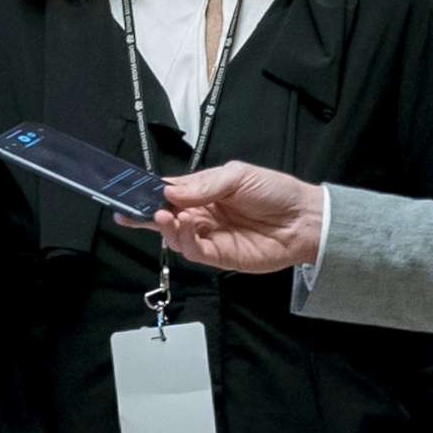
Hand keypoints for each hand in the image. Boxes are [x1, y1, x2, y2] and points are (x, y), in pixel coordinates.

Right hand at [124, 160, 323, 274]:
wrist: (304, 220)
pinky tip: (186, 225)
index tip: (128, 192)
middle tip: (128, 212)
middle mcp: (201, 215)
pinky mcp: (219, 256)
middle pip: (164, 217)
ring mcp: (209, 237)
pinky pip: (193, 251)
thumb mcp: (238, 176)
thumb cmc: (275, 192)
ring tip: (163, 216)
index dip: (148, 193)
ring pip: (174, 237)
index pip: (168, 193)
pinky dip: (184, 239)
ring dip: (165, 227)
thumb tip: (169, 193)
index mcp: (202, 193)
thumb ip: (203, 185)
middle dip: (143, 215)